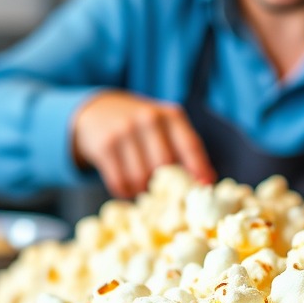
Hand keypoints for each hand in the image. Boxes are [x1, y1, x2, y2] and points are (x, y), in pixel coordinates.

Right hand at [71, 90, 215, 198]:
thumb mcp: (165, 125)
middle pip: (165, 166)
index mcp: (170, 116)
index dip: (199, 169)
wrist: (97, 110)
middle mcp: (148, 120)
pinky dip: (125, 191)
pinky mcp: (105, 146)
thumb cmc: (141, 126)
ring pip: (141, 178)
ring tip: (142, 187)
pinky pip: (120, 182)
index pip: (190, 145)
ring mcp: (124, 132)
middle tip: (164, 192)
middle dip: (166, 185)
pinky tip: (127, 185)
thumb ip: (184, 149)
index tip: (204, 187)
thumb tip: (206, 182)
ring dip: (143, 190)